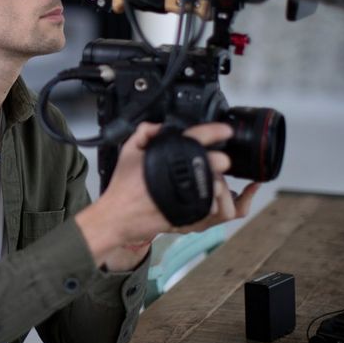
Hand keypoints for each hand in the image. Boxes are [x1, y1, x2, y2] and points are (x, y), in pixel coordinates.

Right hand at [75, 121, 259, 269]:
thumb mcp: (129, 151)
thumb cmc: (123, 186)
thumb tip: (160, 126)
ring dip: (219, 182)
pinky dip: (216, 201)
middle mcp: (181, 175)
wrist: (118, 216)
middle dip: (221, 160)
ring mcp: (188, 197)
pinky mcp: (190, 215)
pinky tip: (214, 197)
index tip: (225, 131)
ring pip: (219, 186)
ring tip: (213, 181)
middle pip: (217, 162)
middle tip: (219, 161)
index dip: (216, 131)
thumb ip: (144, 132)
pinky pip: (213, 207)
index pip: (199, 137)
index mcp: (169, 155)